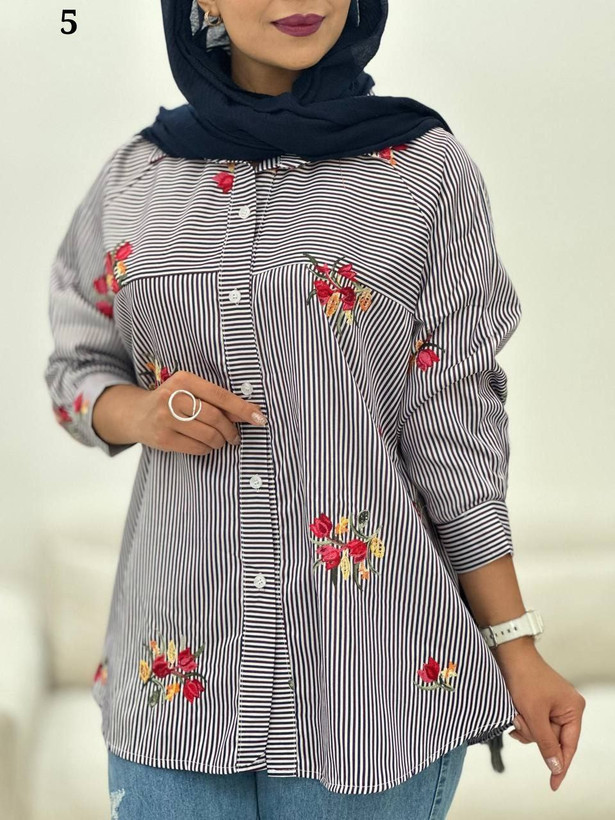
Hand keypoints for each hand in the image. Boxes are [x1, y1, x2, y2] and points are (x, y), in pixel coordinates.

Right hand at [129, 370, 267, 454]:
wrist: (138, 414)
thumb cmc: (173, 402)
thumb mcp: (190, 391)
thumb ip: (217, 400)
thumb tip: (251, 412)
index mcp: (184, 379)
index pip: (221, 395)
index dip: (242, 409)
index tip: (259, 418)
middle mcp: (172, 397)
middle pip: (216, 417)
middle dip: (231, 430)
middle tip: (235, 437)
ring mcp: (165, 419)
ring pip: (208, 435)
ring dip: (220, 441)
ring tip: (220, 441)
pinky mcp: (163, 438)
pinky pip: (197, 448)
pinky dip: (207, 449)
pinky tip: (204, 445)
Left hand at [493, 641, 585, 791]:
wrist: (508, 653)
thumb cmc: (524, 677)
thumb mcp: (534, 714)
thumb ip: (546, 743)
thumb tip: (556, 766)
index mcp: (573, 709)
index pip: (569, 746)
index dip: (560, 765)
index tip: (553, 784)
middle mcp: (566, 708)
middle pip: (551, 739)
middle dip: (532, 733)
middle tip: (520, 719)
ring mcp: (552, 705)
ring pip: (538, 732)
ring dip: (524, 726)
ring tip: (515, 711)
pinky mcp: (539, 702)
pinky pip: (532, 722)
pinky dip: (522, 720)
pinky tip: (513, 711)